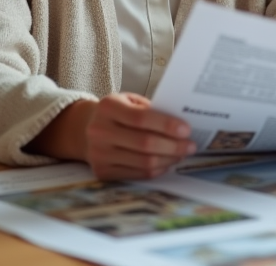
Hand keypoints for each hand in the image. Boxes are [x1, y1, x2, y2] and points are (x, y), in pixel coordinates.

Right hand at [31, 93, 195, 179]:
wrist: (84, 130)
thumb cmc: (117, 113)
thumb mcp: (129, 101)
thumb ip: (151, 109)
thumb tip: (182, 125)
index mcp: (107, 107)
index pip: (141, 118)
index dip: (167, 125)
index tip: (187, 129)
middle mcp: (99, 131)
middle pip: (145, 143)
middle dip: (173, 146)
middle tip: (191, 145)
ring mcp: (99, 154)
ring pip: (143, 162)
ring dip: (169, 159)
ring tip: (181, 154)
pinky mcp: (102, 172)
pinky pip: (137, 174)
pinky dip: (157, 169)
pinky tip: (167, 162)